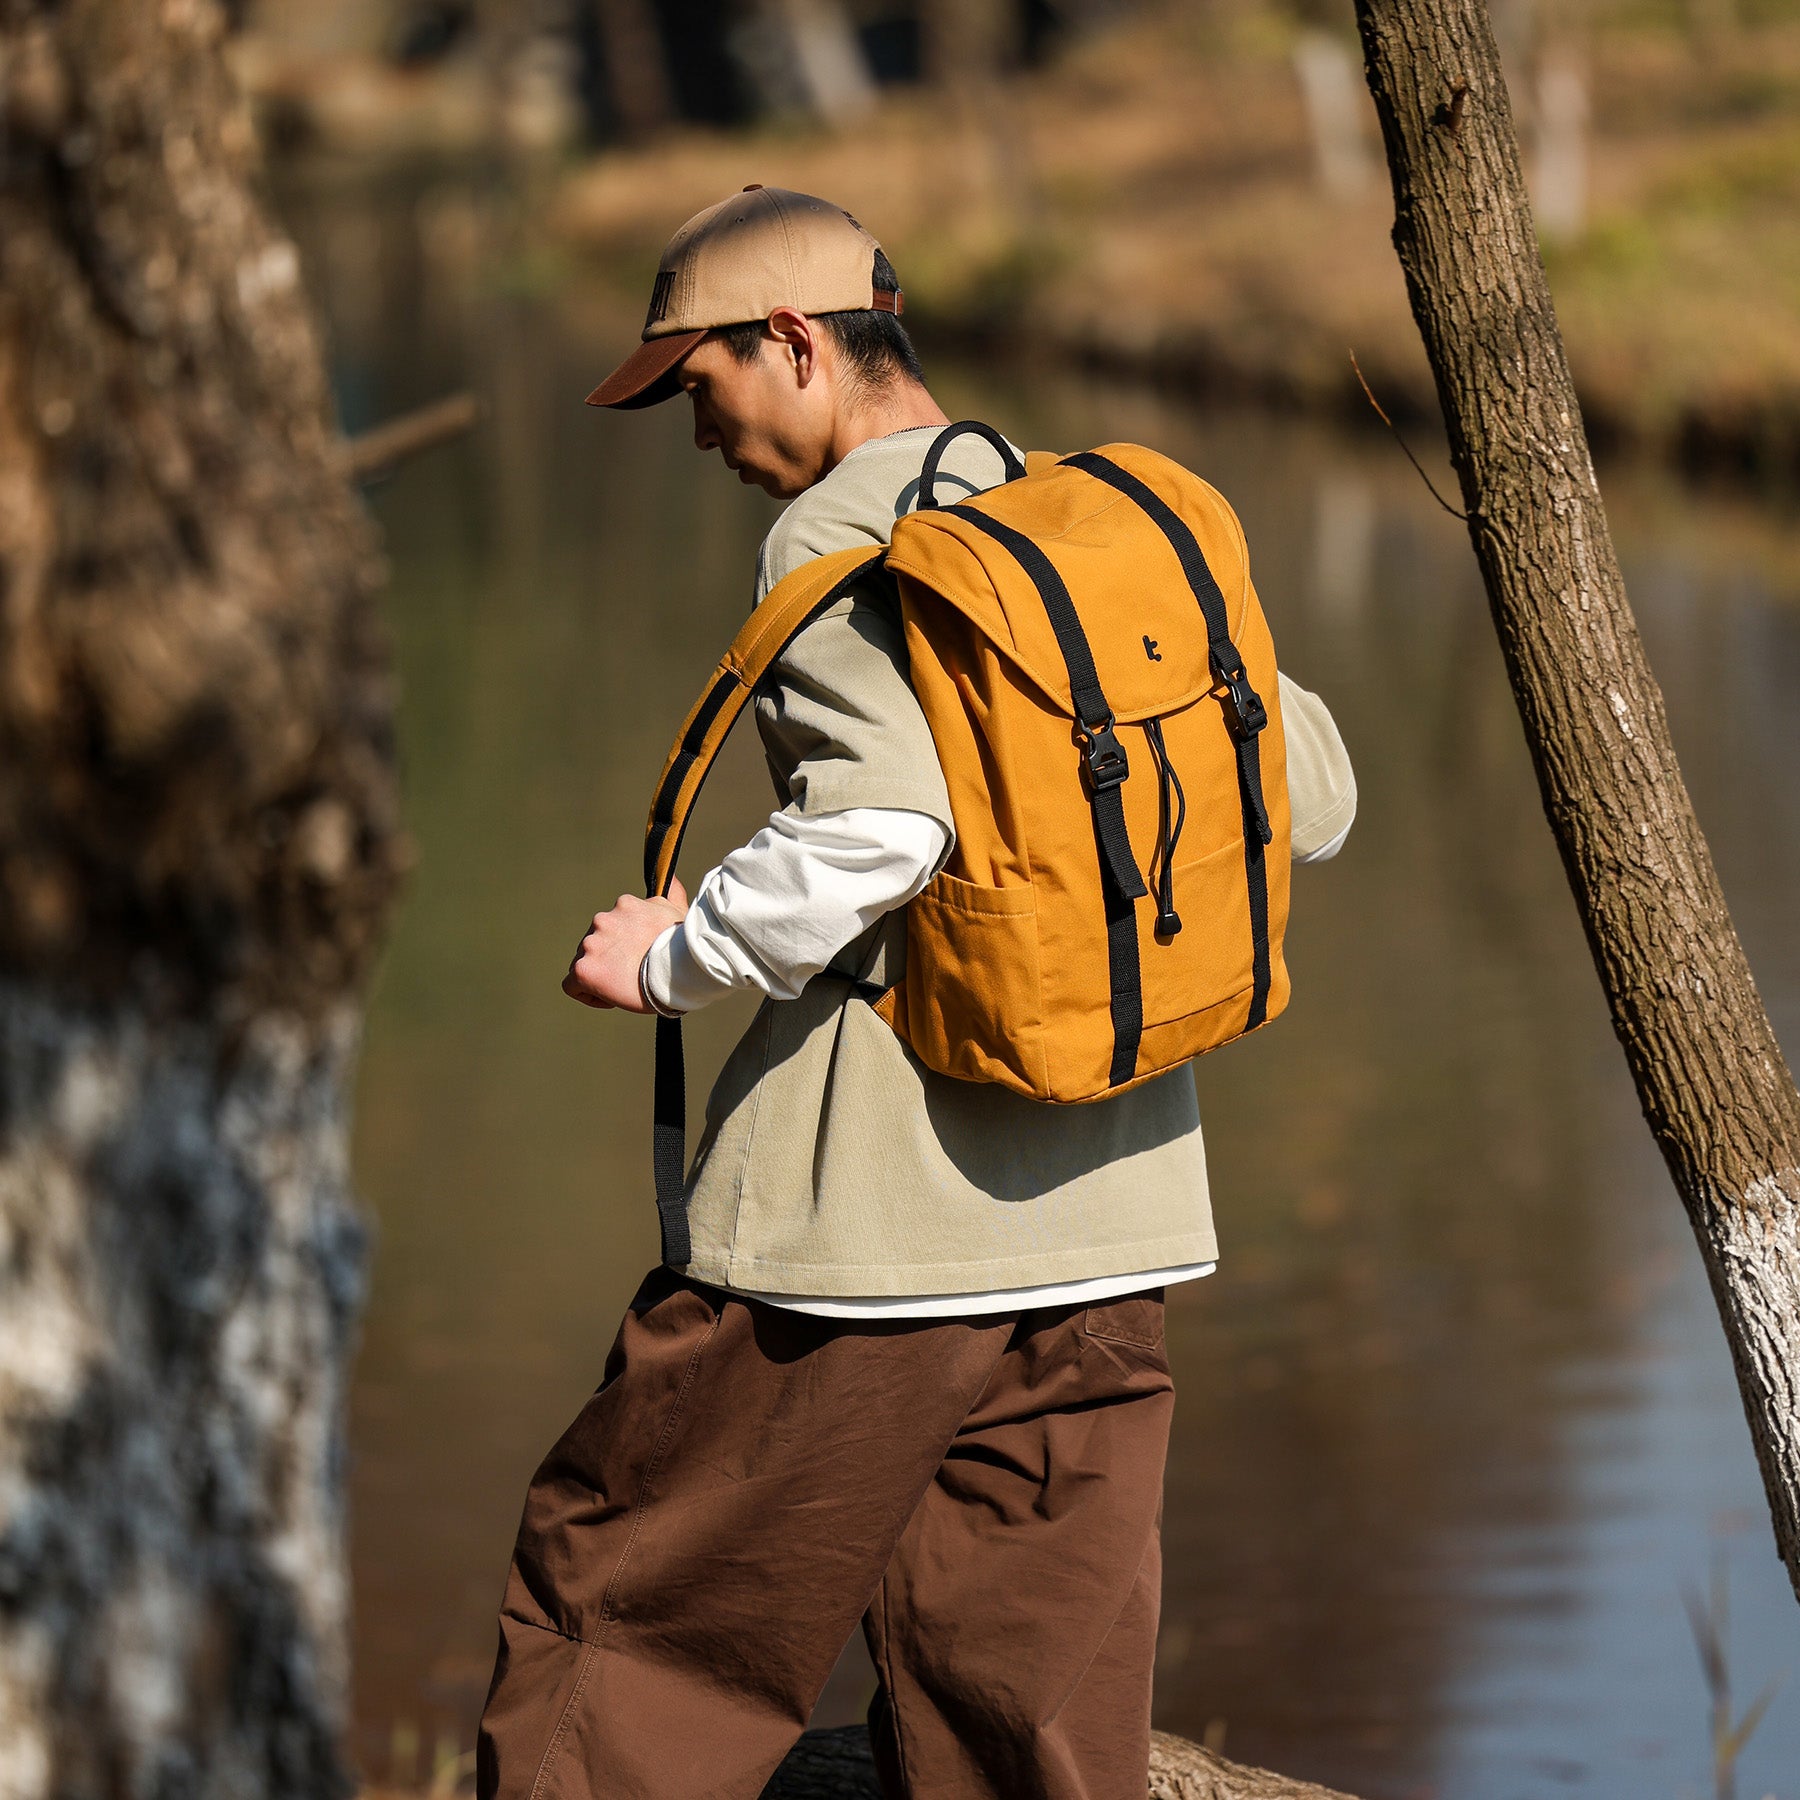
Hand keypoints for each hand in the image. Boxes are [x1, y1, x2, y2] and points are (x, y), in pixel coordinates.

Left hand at [562, 878, 687, 1012]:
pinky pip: (572, 985)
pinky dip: (588, 994)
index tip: (639, 959)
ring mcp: (591, 944)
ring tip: (627, 986)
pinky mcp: (584, 969)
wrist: (681, 969)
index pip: (612, 925)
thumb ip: (672, 894)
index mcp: (624, 906)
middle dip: (611, 958)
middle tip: (635, 975)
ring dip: (601, 973)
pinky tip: (611, 998)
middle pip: (596, 943)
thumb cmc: (685, 946)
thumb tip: (672, 879)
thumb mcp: (680, 912)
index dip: (623, 945)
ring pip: (584, 962)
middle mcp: (603, 920)